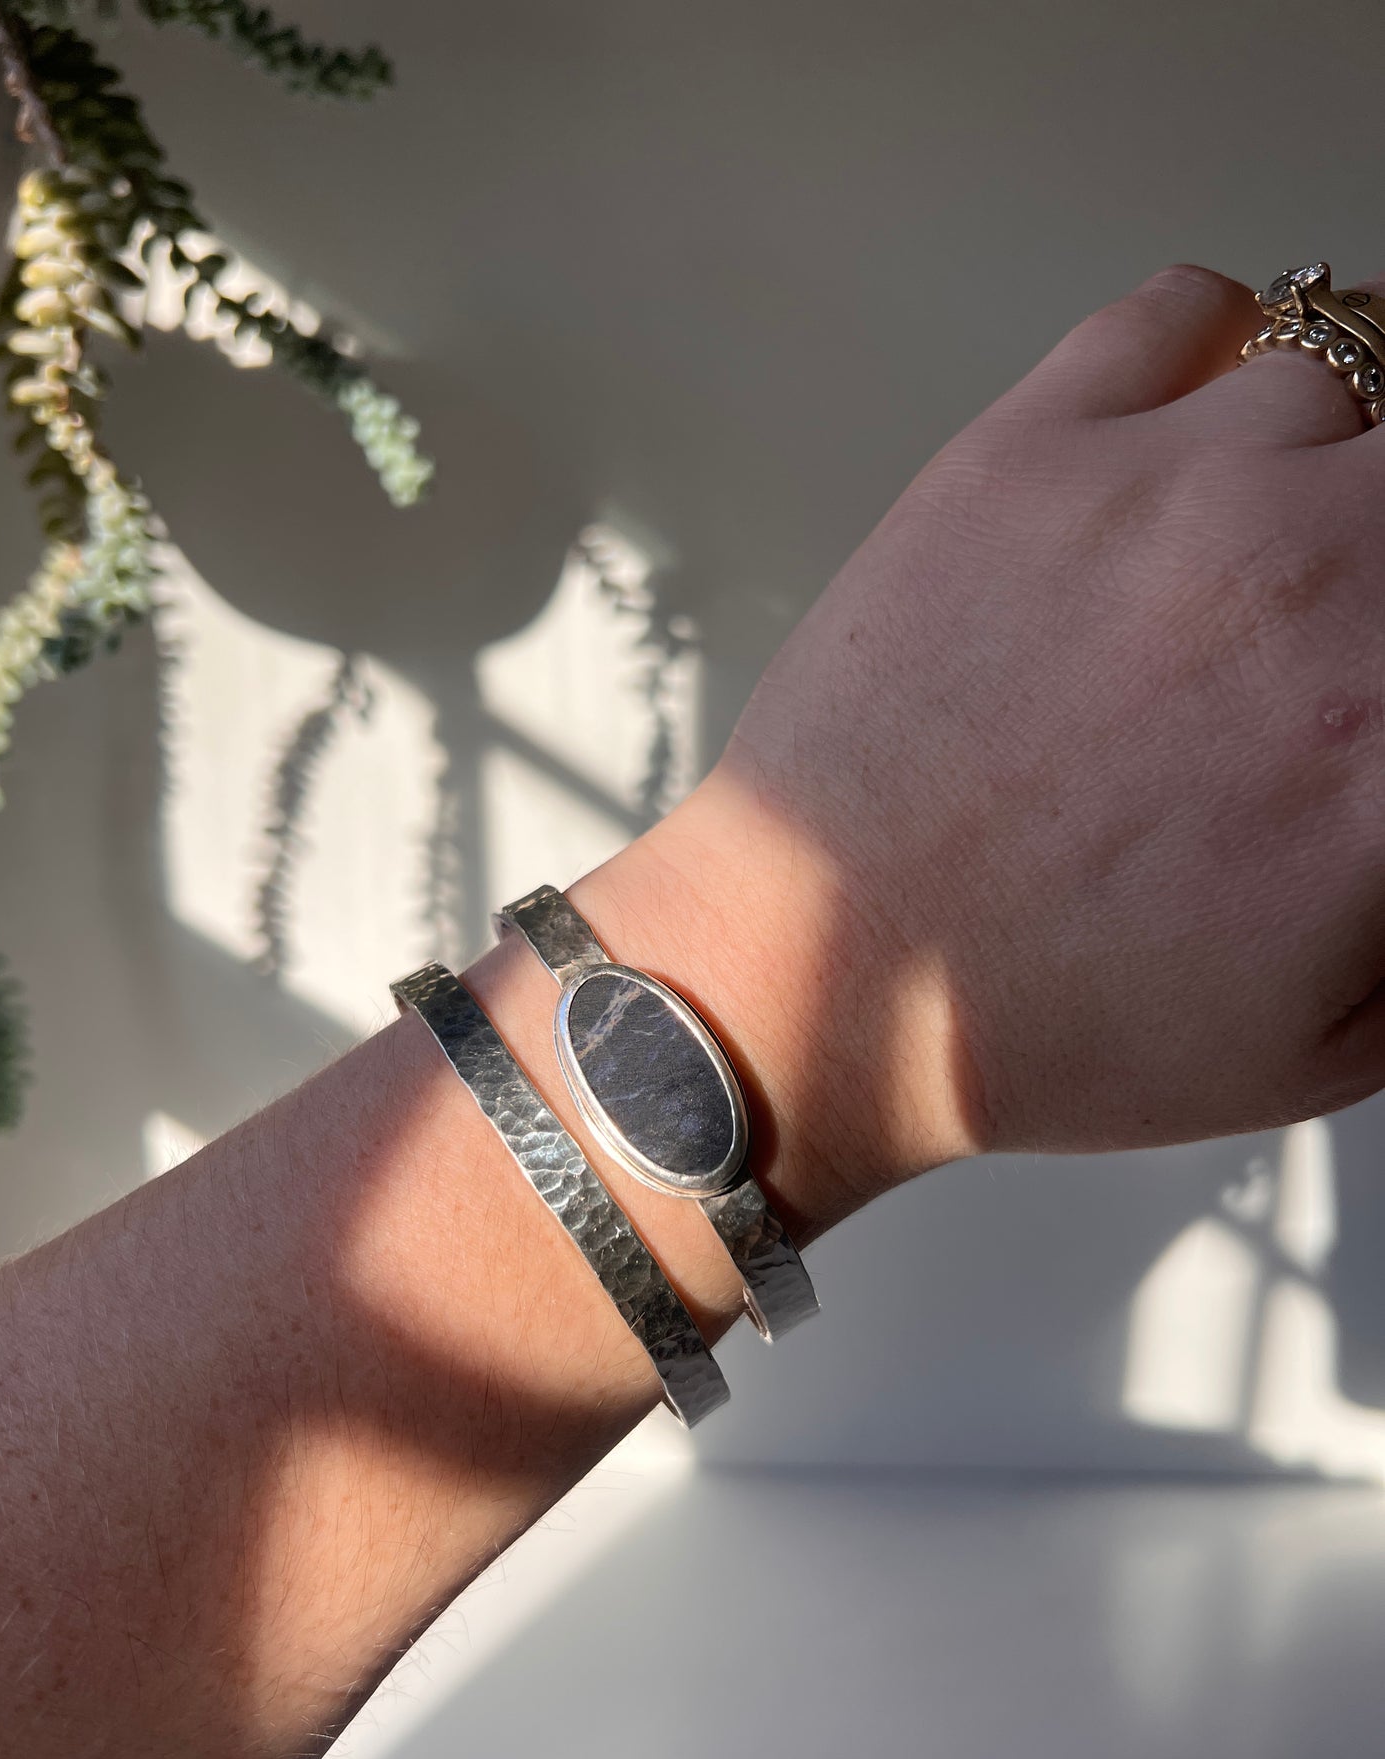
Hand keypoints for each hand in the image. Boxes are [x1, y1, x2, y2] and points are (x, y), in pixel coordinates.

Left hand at [581, 266, 1384, 1224]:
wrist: (833, 973)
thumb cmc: (1045, 1022)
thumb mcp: (1327, 1043)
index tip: (1378, 670)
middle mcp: (1309, 583)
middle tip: (1335, 598)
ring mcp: (1168, 494)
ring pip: (1341, 373)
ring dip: (1322, 452)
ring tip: (1267, 530)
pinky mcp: (1031, 451)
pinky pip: (1187, 310)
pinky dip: (1217, 347)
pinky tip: (1194, 425)